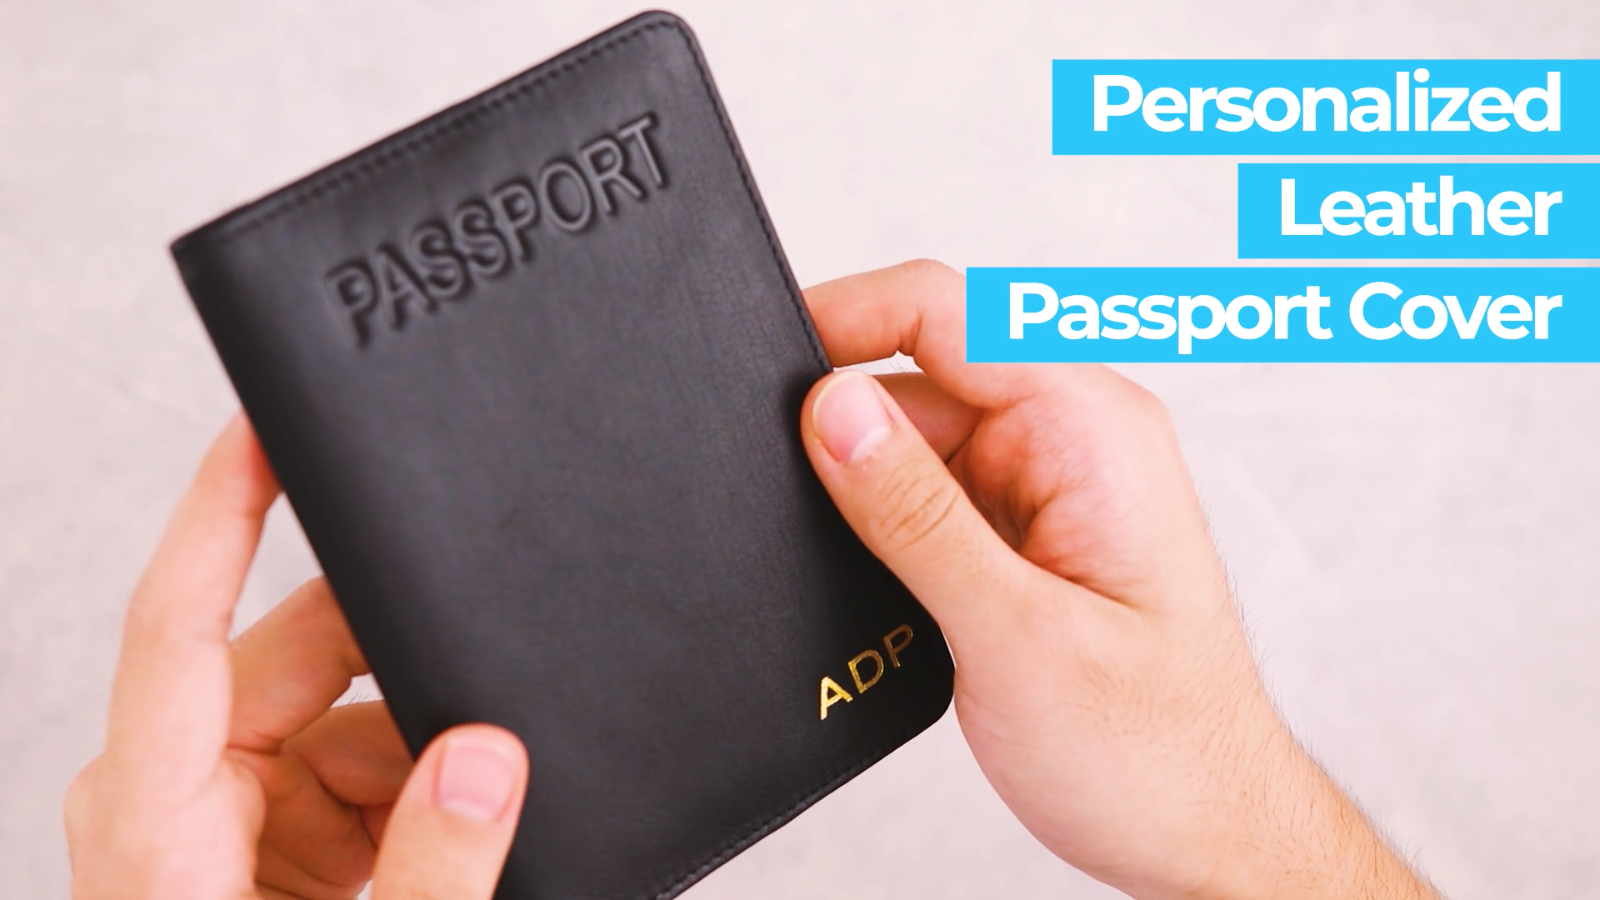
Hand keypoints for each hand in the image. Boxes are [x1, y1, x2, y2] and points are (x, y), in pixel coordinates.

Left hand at [64, 416, 528, 899]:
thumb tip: (487, 755)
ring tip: (482, 789)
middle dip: (397, 654)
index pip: (176, 628)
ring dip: (419, 736)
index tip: (260, 425)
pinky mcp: (267, 833)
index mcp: (157, 828)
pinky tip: (459, 813)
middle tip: (490, 668)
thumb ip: (430, 875)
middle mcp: (174, 797)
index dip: (218, 514)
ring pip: (338, 709)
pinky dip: (417, 774)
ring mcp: (220, 814)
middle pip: (289, 657)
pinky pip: (352, 757)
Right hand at [800, 261, 1436, 899]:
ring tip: (866, 568)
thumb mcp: (1016, 633)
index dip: (844, 318)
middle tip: (799, 505)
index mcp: (1091, 429)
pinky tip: (882, 580)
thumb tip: (830, 411)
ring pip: (912, 439)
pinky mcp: (1020, 532)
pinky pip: (926, 494)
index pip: (946, 314)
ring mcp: (1046, 484)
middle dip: (842, 427)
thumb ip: (914, 515)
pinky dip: (882, 526)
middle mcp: (1071, 438)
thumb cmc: (1155, 751)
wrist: (1200, 833)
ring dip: (865, 487)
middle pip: (915, 374)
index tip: (761, 366)